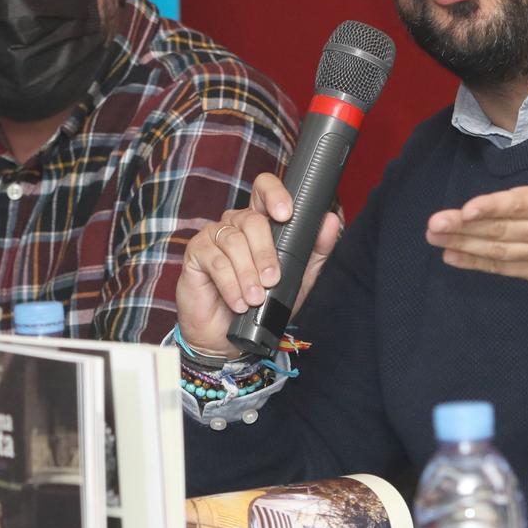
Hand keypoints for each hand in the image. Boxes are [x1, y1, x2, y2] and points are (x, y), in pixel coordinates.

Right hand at [176, 172, 341, 357]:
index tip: (285, 214)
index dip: (274, 194)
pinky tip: (238, 301)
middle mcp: (236, 224)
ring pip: (234, 241)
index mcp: (260, 222)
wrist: (230, 338)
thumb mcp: (298, 279)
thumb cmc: (264, 305)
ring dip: (248, 273)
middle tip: (272, 280)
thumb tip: (331, 221)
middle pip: (251, 219)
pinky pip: (215, 261)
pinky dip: (230, 284)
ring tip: (256, 298)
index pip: (264, 189)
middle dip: (265, 253)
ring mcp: (214, 236)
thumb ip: (315, 251)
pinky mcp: (196, 253)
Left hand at [423, 104, 527, 298]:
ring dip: (463, 244)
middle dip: (464, 227)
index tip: (466, 209)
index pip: (522, 205)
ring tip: (433, 237)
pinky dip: (478, 264)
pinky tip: (451, 255)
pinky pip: (505, 268)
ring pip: (498, 251)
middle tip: (432, 223)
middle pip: (502, 230)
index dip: (493, 208)